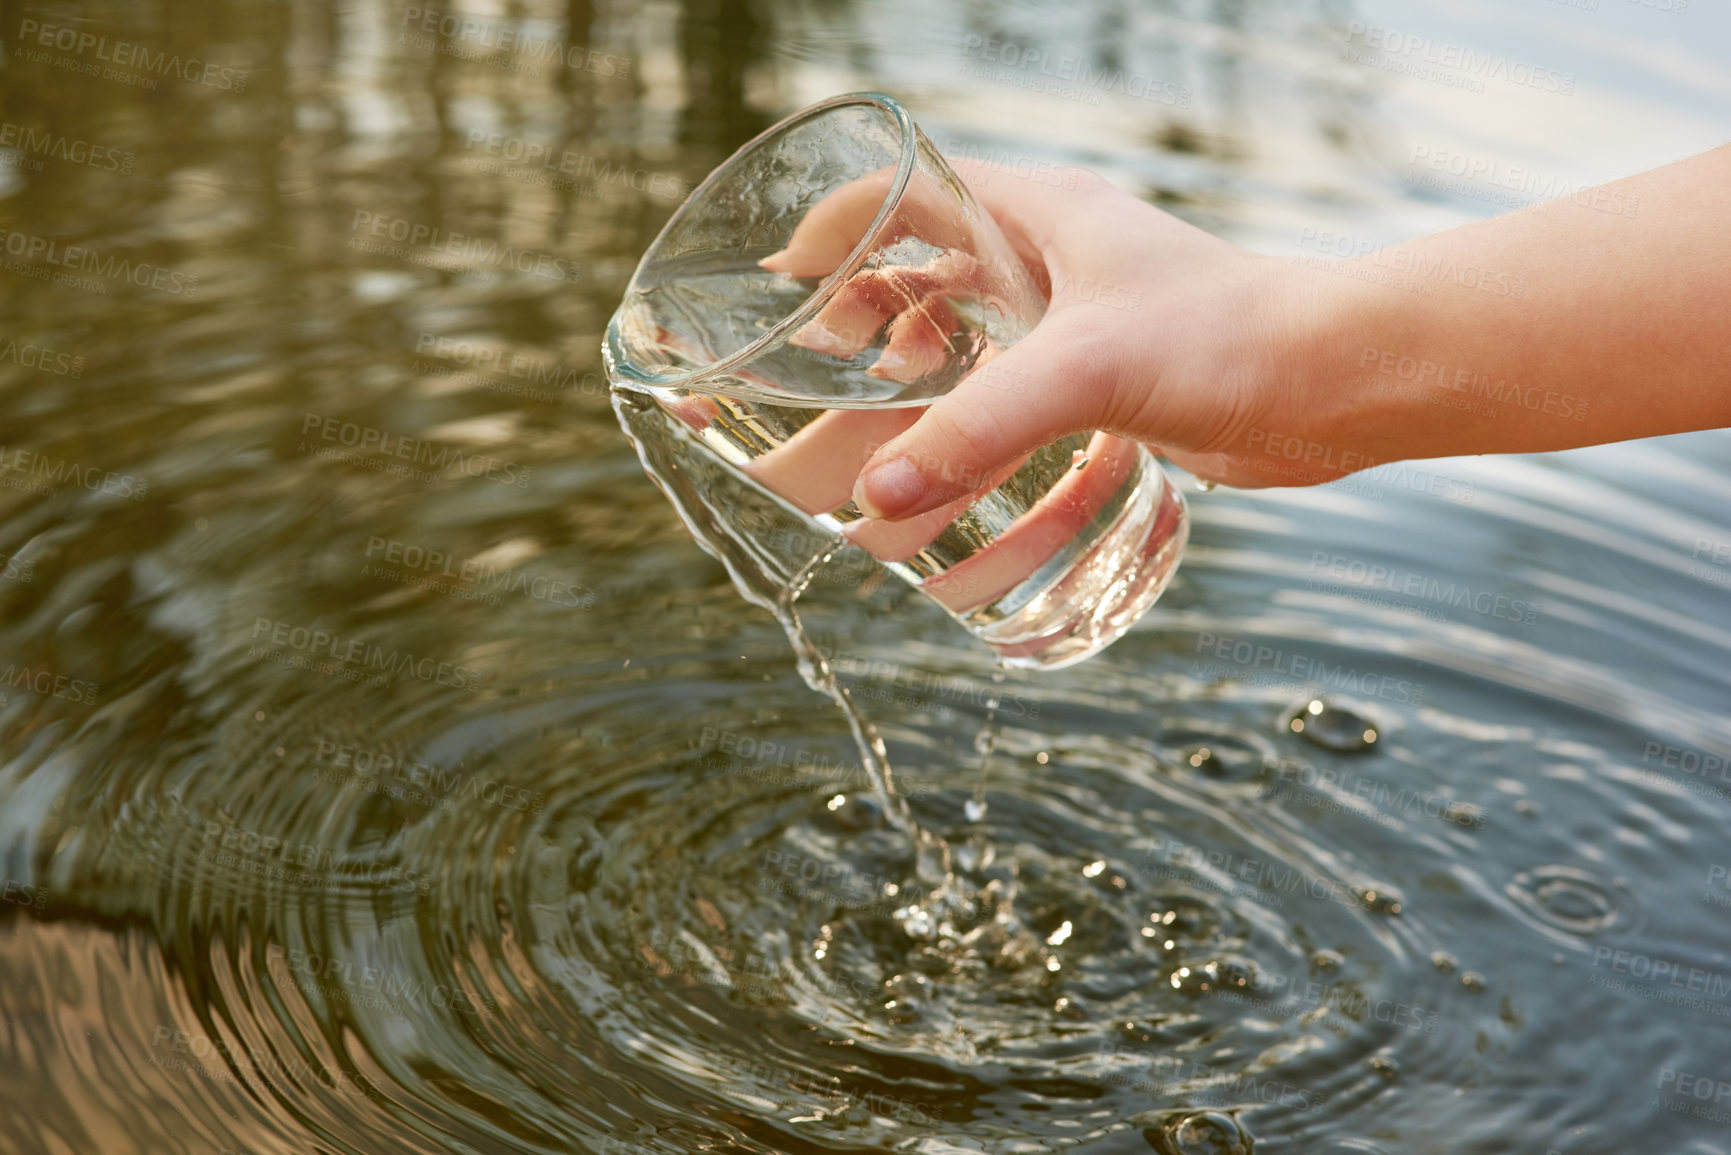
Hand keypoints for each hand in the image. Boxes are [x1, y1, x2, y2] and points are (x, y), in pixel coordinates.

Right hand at [828, 159, 1361, 519]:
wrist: (1338, 384)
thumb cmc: (1228, 339)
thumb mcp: (1085, 371)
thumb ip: (977, 428)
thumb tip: (878, 496)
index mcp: (1040, 214)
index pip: (910, 186)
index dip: (837, 222)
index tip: (781, 280)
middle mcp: (1054, 257)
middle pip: (928, 264)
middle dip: (864, 313)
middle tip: (809, 369)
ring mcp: (1081, 318)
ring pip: (972, 333)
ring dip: (917, 374)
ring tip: (861, 426)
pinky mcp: (1109, 379)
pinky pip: (1016, 390)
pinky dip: (974, 419)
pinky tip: (950, 467)